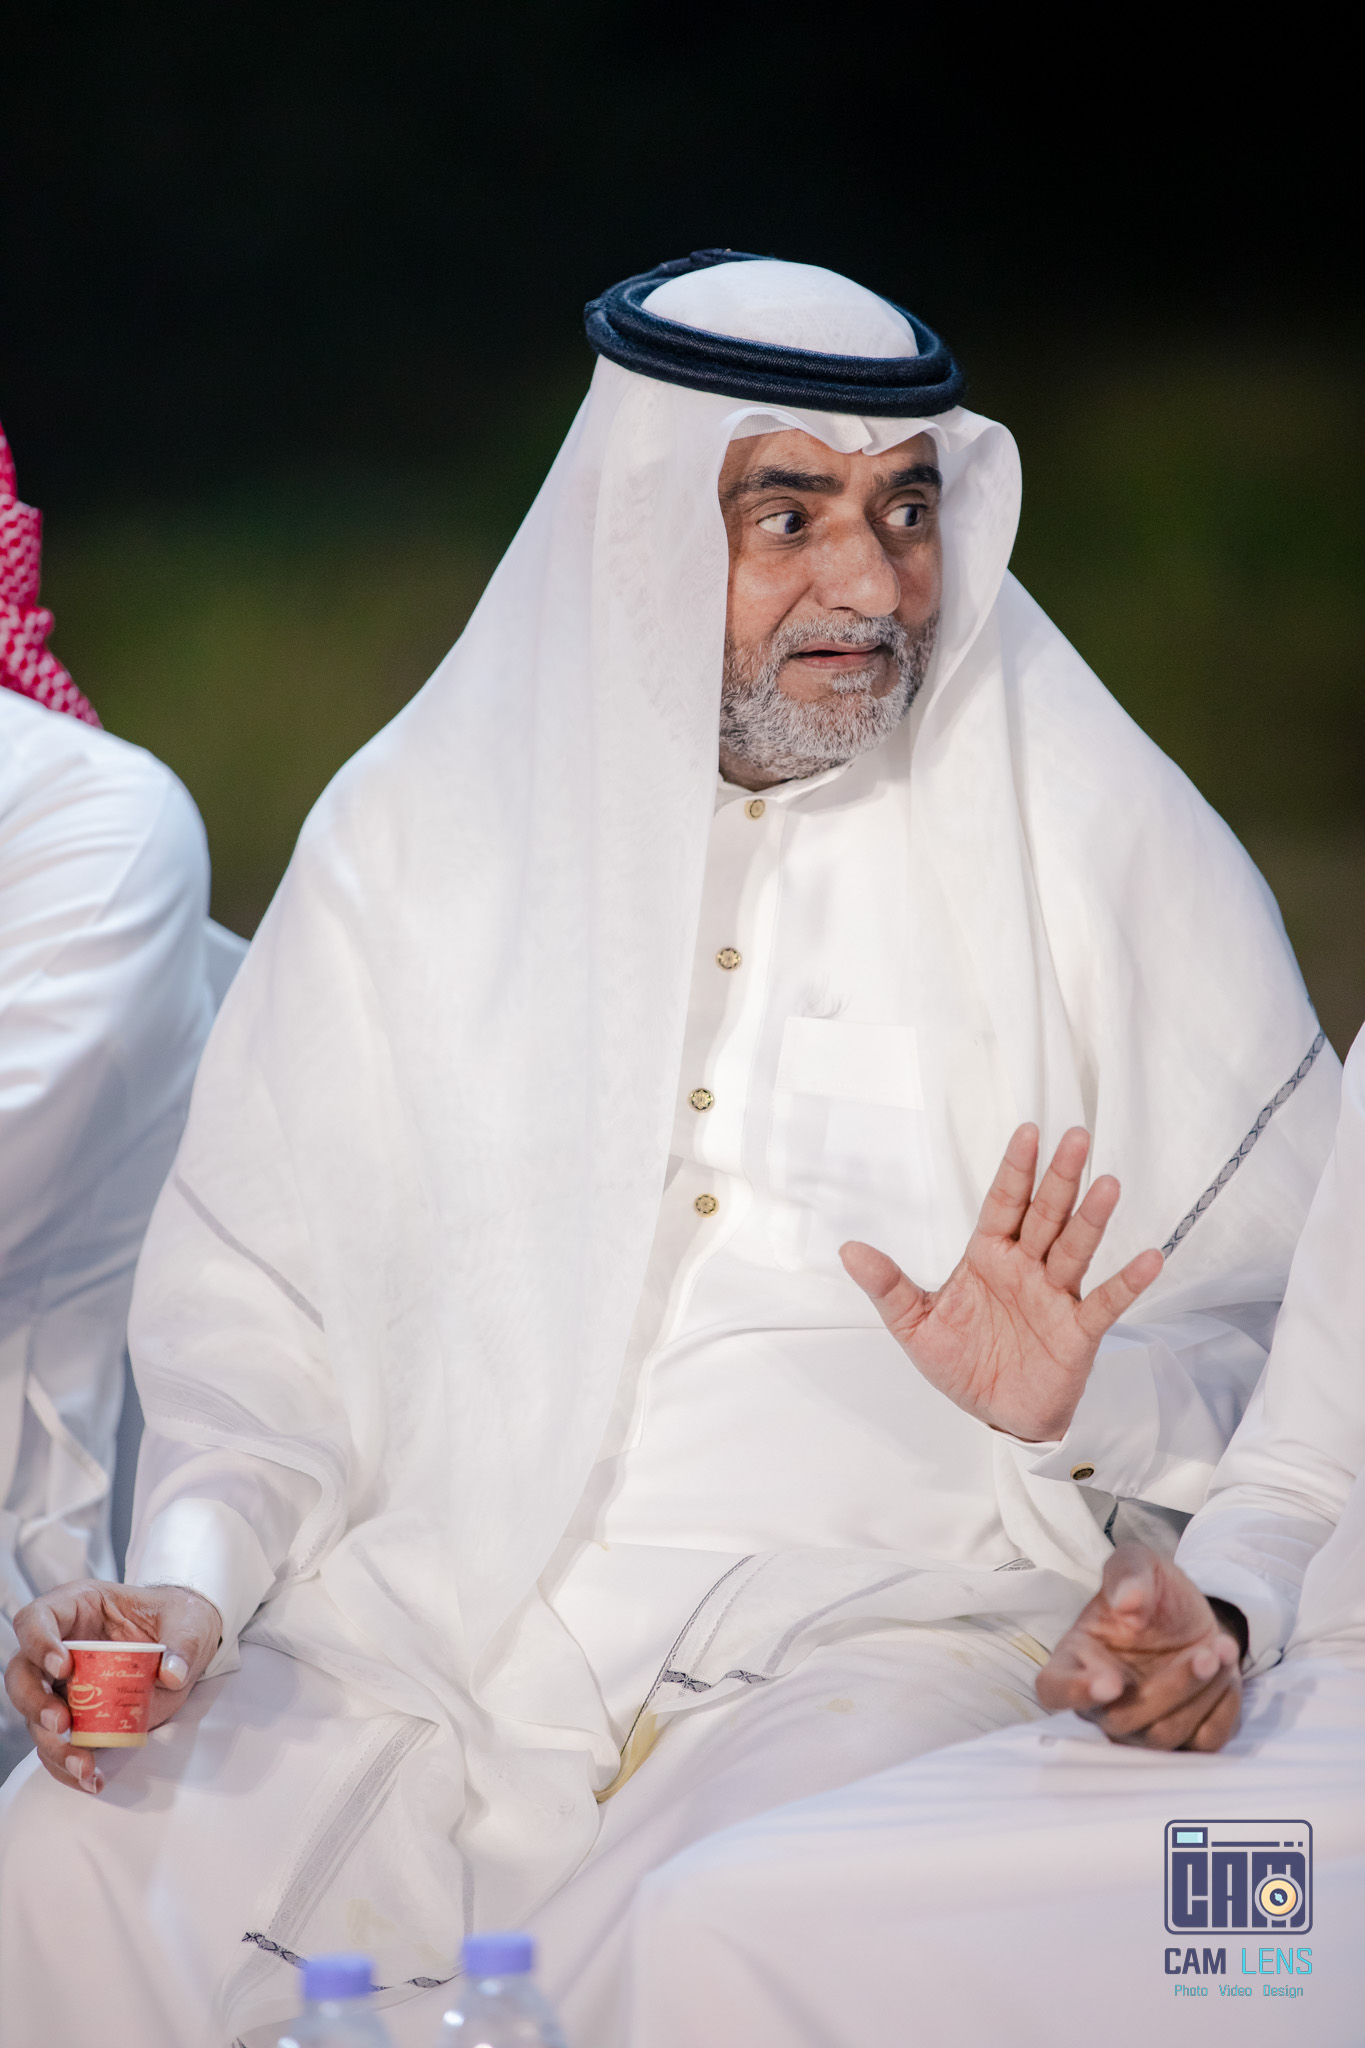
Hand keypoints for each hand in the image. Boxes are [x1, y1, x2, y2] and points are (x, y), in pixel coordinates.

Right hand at [5, 1580, 222, 1794]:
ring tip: (84, 1764)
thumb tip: (172, 1673)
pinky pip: (58, 1745)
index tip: (63, 1666)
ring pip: (35, 1717)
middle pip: (21, 1673)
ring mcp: (64, 1684)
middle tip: (61, 1722)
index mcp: (78, 1607)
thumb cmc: (179, 1619)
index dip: (39, 1642)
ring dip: (53, 1745)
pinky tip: (92, 1779)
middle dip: (34, 1702)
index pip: (36, 1619)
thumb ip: (182, 1644)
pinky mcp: (77, 1716)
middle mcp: (61, 1646)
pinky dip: (69, 1766)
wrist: (188, 1644)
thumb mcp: (190, 1622)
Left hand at [840, 1123, 1162, 1440]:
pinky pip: (1105, 1303)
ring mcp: (1055, 1296)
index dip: (1016, 1169)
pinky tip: (1149, 1257)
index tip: (1029, 1132)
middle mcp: (1026, 1267)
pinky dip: (1127, 1282)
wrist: (997, 1416)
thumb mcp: (915, 1326)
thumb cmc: (961, 1362)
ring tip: (1108, 1184)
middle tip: (1076, 1136)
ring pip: (1075, 1248)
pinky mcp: (1078, 1331)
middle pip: (1045, 1214)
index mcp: (988, 1256)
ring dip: (1092, 1219)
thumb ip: (888, 1286)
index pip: (1003, 1204)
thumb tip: (848, 1250)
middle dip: (1059, 1178)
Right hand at [1036, 1543, 1243, 1749]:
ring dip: (1200, 1692)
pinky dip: (1222, 1709)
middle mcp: (1102, 1703)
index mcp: (1076, 1658)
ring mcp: (1141, 1729)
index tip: (1111, 1681)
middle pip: (1121, 1717)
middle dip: (1171, 1686)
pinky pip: (1202, 1743)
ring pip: (1164, 1735)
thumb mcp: (1139, 1563)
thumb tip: (1127, 1603)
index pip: (1054, 1689)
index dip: (1075, 1692)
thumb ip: (1127, 1573)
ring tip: (1221, 1649)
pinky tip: (1226, 1674)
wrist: (1194, 1619)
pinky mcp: (1183, 1741)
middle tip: (1204, 1652)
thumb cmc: (1152, 1595)